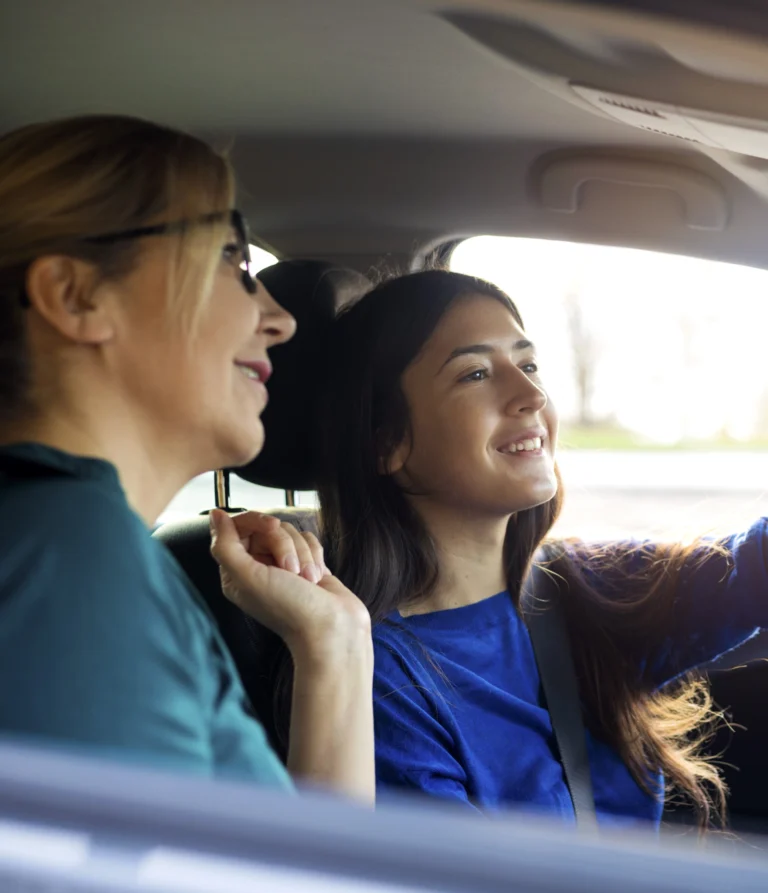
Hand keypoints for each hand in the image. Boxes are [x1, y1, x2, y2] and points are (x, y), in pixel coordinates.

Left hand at [209, 509, 369, 660]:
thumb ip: (225, 545)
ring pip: (292, 533)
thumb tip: (215, 514)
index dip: (257, 521)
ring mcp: (284, 567)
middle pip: (268, 528)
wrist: (331, 629)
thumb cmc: (289, 609)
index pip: (240, 527)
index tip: (272, 527)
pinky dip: (315, 555)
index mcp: (237, 572)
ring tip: (306, 579)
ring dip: (303, 554)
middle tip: (290, 570)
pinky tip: (316, 577)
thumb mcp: (248, 577)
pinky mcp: (307, 565)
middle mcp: (258, 568)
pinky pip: (309, 540)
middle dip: (284, 544)